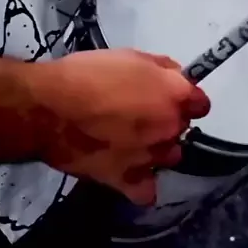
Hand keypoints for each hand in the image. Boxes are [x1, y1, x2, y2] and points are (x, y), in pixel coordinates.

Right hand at [31, 49, 210, 204]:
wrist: (46, 109)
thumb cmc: (85, 75)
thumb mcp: (127, 55)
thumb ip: (160, 68)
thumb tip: (176, 77)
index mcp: (173, 96)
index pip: (200, 103)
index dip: (185, 99)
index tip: (167, 96)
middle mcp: (169, 129)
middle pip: (181, 129)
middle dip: (166, 121)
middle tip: (136, 114)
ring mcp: (151, 158)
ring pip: (169, 157)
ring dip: (156, 150)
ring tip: (129, 142)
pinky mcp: (127, 181)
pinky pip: (146, 191)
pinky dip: (141, 185)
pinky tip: (129, 173)